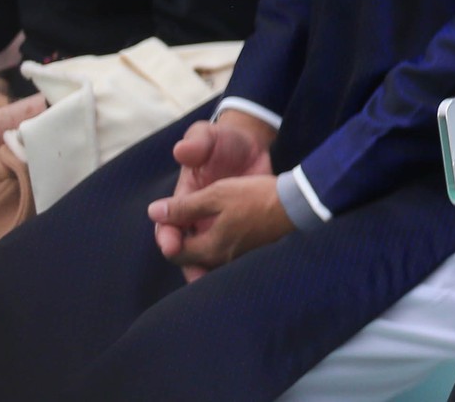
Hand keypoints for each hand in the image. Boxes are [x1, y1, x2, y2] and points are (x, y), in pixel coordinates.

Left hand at [150, 169, 288, 275]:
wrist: (300, 202)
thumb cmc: (256, 196)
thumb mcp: (216, 193)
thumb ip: (183, 207)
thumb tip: (154, 213)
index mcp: (209, 248)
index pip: (174, 251)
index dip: (168, 234)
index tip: (171, 216)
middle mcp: (222, 262)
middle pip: (192, 261)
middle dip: (183, 246)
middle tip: (185, 226)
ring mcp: (240, 260)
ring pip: (210, 261)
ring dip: (201, 249)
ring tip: (203, 230)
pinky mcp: (255, 255)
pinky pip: (228, 259)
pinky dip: (220, 249)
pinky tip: (226, 235)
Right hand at [154, 114, 274, 277]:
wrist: (254, 144)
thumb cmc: (226, 142)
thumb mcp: (211, 138)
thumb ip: (196, 144)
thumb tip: (181, 150)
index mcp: (184, 202)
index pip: (168, 227)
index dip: (168, 237)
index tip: (170, 245)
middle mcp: (198, 220)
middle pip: (187, 252)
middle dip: (189, 265)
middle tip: (197, 277)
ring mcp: (221, 227)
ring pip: (210, 259)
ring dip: (211, 271)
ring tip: (218, 283)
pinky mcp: (243, 232)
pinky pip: (234, 257)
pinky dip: (234, 266)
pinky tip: (243, 274)